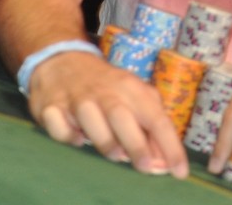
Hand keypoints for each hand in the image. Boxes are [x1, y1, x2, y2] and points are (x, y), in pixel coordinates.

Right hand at [28, 51, 188, 177]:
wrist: (62, 59)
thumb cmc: (107, 86)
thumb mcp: (134, 96)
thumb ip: (149, 125)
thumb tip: (164, 159)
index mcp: (131, 89)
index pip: (156, 118)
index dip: (170, 146)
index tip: (180, 171)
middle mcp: (105, 92)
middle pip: (122, 117)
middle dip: (136, 145)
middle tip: (146, 167)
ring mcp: (76, 98)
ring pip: (90, 120)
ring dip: (104, 141)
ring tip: (115, 154)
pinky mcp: (51, 105)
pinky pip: (59, 126)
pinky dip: (67, 135)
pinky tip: (76, 136)